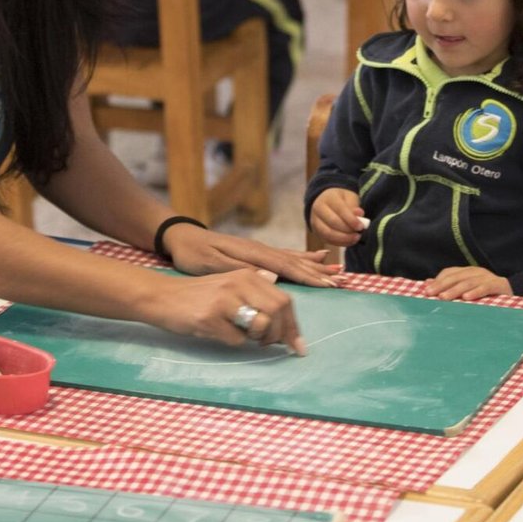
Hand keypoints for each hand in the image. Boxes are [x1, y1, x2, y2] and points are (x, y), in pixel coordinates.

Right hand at [144, 267, 305, 353]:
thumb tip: (284, 320)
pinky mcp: (210, 317)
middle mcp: (239, 283)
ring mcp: (224, 300)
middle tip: (268, 344)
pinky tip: (218, 332)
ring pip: (261, 326)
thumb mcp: (230, 286)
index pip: (284, 300)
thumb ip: (256, 296)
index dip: (293, 326)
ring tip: (242, 335)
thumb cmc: (199, 296)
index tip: (297, 346)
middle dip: (279, 334)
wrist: (162, 297)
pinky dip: (233, 342)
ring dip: (257, 338)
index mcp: (248, 275)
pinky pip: (236, 339)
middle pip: (278, 311)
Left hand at [162, 222, 340, 287]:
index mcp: (252, 254)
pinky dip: (302, 258)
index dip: (307, 276)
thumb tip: (268, 277)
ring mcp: (259, 250)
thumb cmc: (193, 254)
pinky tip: (313, 258)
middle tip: (341, 281)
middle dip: (318, 272)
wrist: (181, 237)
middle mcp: (260, 250)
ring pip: (293, 258)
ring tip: (336, 269)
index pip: (286, 266)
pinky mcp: (256, 253)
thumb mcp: (210, 264)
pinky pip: (285, 256)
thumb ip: (239, 270)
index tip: (327, 284)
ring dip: (314, 266)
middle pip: (294, 262)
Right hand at [310, 188, 365, 247]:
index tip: (361, 226)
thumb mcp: (349, 197)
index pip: (340, 209)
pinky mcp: (317, 231)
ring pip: (328, 233)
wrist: (327, 201)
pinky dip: (340, 243)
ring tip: (355, 238)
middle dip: (347, 230)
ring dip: (343, 238)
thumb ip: (354, 206)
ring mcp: (315, 221)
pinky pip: (327, 240)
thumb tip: (359, 214)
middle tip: (358, 234)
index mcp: (328, 198)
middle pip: (333, 222)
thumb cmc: (341, 199)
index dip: (351, 220)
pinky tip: (349, 241)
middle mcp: (318, 209)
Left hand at [426, 266, 510, 300]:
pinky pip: (486, 288)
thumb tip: (427, 283)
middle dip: (443, 285)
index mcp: (467, 272)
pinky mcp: (499, 285)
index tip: (426, 291)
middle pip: (457, 277)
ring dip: (455, 290)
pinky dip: (476, 292)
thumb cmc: (485, 296)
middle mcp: (476, 272)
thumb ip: (448, 287)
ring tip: (444, 298)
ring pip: (469, 282)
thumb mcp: (466, 292)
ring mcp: (488, 277)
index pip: (450, 273)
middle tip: (431, 294)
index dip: (438, 281)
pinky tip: (467, 298)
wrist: (513, 296)